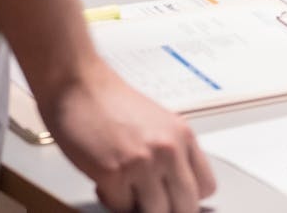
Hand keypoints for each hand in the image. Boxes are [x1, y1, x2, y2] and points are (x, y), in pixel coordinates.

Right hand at [40, 61, 215, 212]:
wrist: (79, 86)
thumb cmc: (112, 103)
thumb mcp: (159, 124)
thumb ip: (172, 153)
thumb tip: (176, 187)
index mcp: (184, 137)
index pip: (206, 186)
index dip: (189, 197)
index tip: (175, 199)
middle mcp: (169, 150)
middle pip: (186, 205)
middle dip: (167, 210)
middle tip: (148, 203)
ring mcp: (143, 163)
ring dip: (138, 208)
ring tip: (126, 190)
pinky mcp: (114, 174)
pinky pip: (121, 208)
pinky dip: (112, 201)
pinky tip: (105, 181)